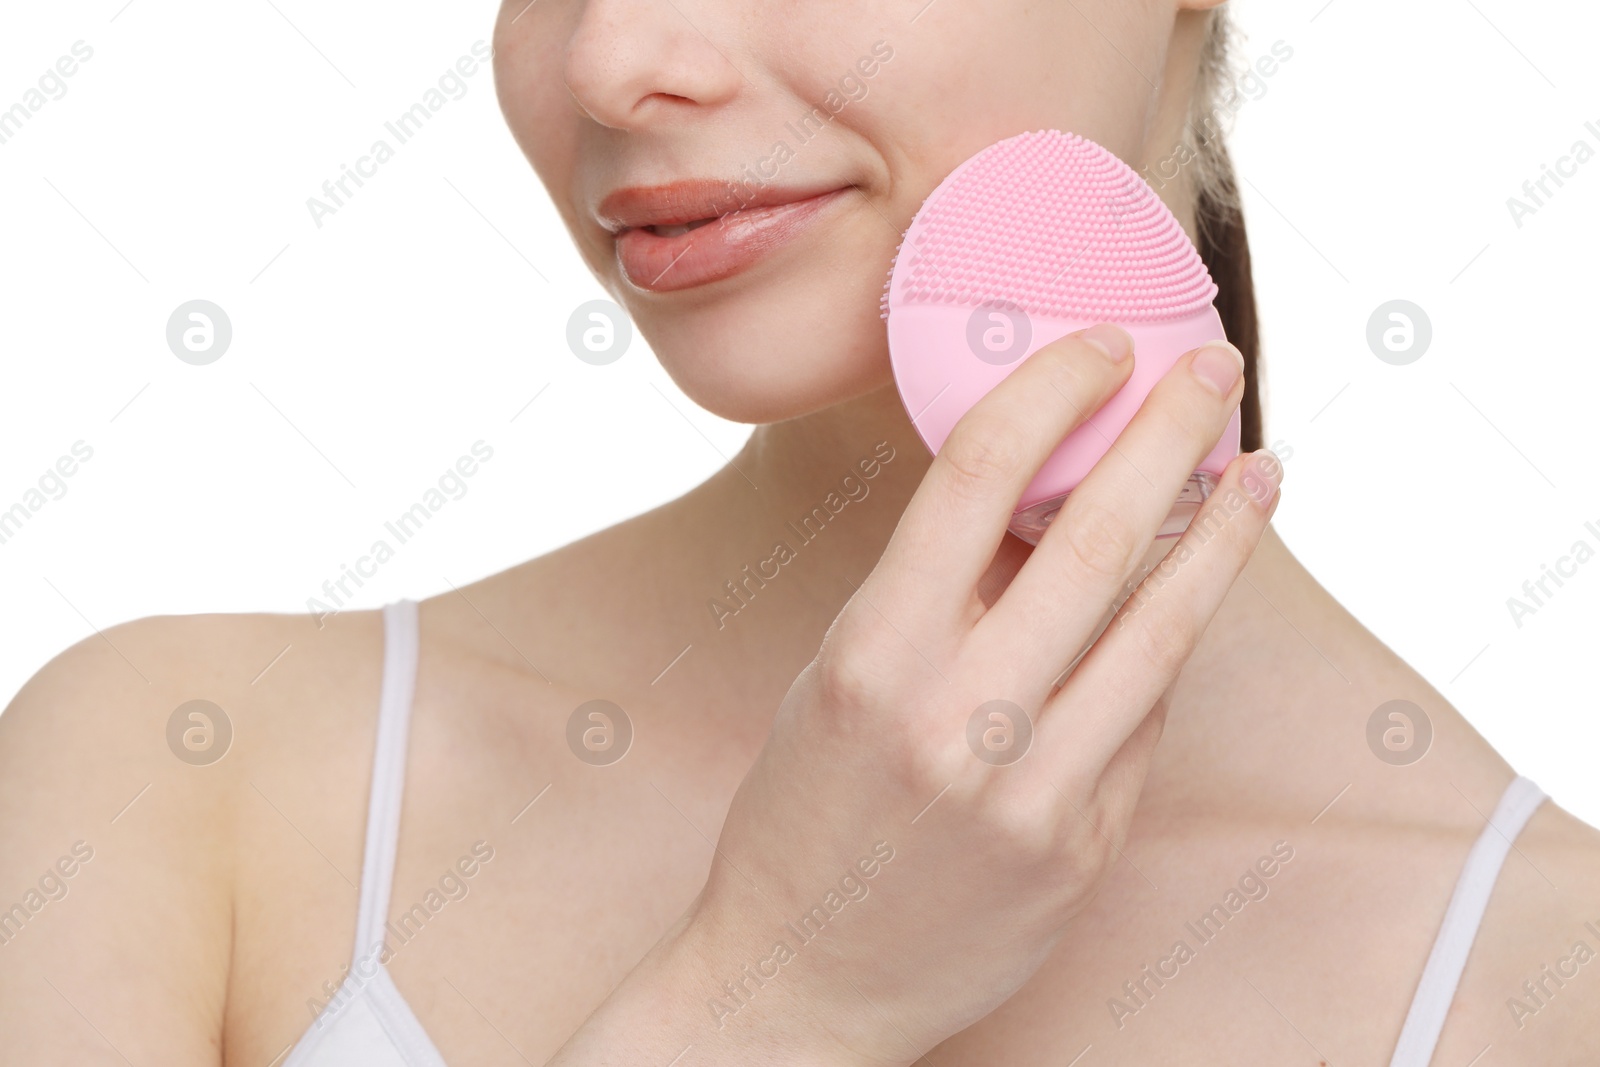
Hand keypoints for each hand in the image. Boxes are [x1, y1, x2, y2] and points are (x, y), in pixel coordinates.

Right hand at [547, 324, 1281, 1064]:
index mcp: (873, 654)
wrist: (803, 980)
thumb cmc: (803, 817)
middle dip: (1167, 432)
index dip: (1051, 391)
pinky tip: (1192, 598)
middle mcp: (958, 718)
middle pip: (1095, 536)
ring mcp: (1033, 791)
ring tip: (1260, 472)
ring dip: (1221, 535)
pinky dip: (1171, 645)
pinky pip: (1145, 720)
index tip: (1099, 348)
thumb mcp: (836, 680)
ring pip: (1159, 627)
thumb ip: (933, 595)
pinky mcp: (1084, 848)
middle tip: (1211, 368)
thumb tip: (1040, 500)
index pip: (976, 477)